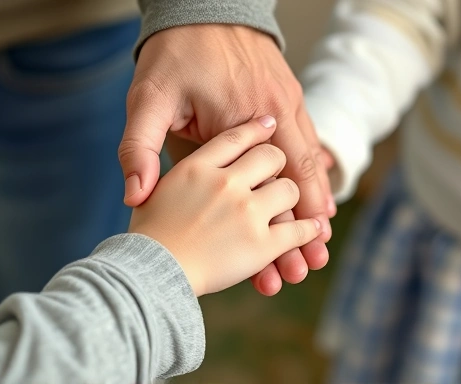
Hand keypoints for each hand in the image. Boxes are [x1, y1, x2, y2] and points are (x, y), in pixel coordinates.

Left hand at [119, 24, 334, 295]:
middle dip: (308, 224)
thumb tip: (134, 197)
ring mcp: (286, 104)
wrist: (204, 7)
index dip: (284, 226)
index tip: (290, 261)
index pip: (274, 185)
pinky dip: (314, 171)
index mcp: (245, 120)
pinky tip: (316, 193)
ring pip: (310, 162)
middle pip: (301, 179)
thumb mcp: (147, 99)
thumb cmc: (175, 55)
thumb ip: (139, 147)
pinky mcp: (287, 97)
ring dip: (316, 201)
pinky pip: (308, 139)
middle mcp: (276, 114)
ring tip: (320, 237)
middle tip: (313, 261)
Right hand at [128, 117, 320, 296]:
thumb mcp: (151, 191)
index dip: (254, 129)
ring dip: (294, 197)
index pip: (235, 138)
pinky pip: (297, 230)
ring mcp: (246, 211)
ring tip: (297, 203)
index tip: (266, 123)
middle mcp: (225, 183)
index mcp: (197, 167)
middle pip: (269, 157)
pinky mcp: (261, 244)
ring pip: (288, 190)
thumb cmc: (145, 234)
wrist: (148, 272)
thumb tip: (184, 163)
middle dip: (278, 161)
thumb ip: (168, 175)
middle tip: (279, 169)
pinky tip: (315, 230)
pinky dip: (309, 230)